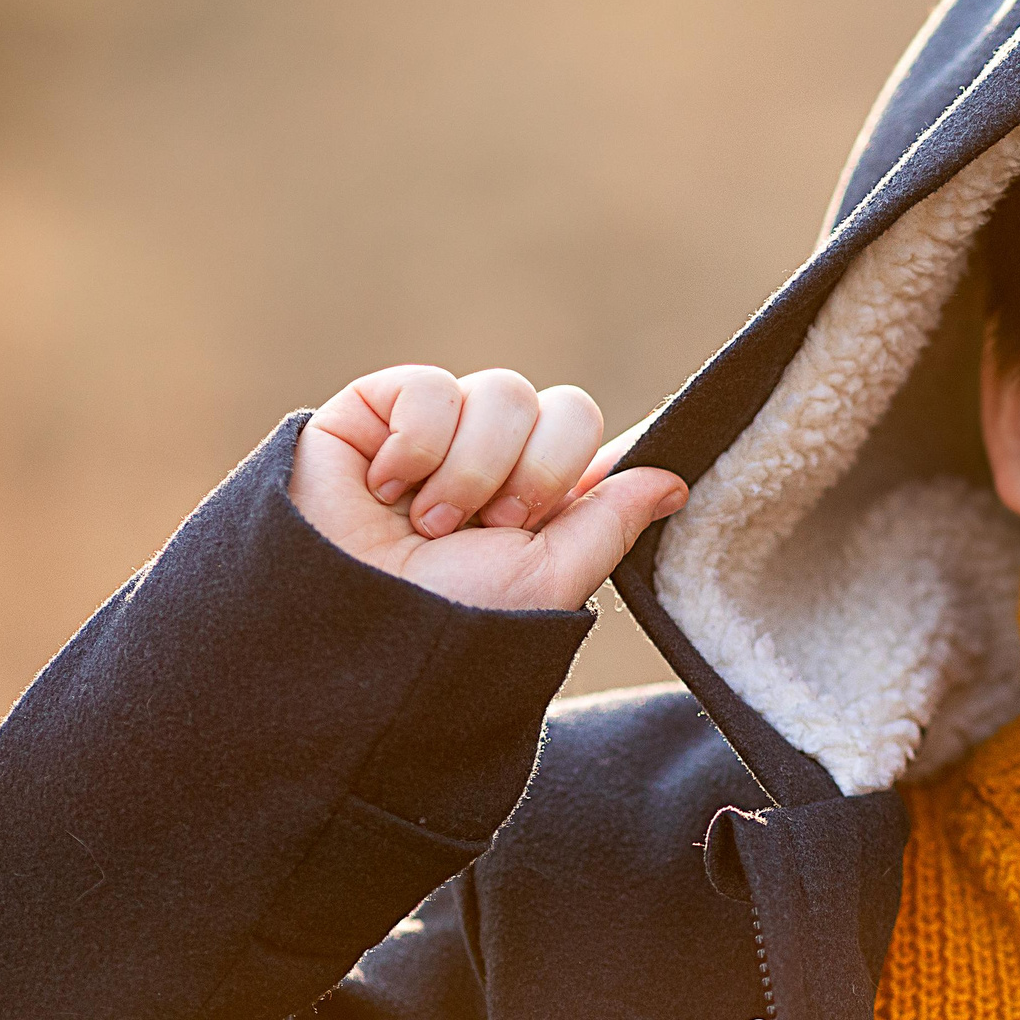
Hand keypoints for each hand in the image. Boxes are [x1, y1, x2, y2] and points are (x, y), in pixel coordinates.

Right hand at [290, 365, 687, 611]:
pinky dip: (417, 442)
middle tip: (490, 527)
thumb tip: (673, 480)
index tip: (546, 517)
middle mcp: (492, 464)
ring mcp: (435, 435)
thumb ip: (608, 521)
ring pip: (504, 392)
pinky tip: (385, 488)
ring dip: (474, 468)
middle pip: (562, 408)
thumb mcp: (548, 581)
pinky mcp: (374, 413)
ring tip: (430, 524)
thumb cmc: (446, 624)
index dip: (576, 467)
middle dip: (535, 474)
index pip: (590, 440)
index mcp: (537, 504)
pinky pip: (431, 386)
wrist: (345, 632)